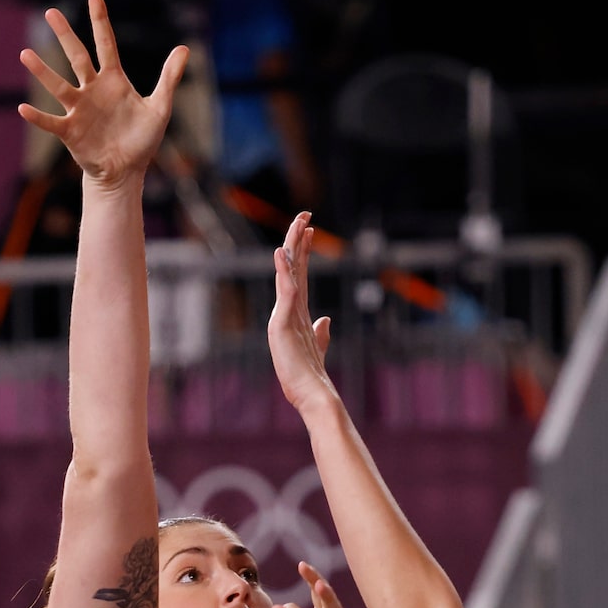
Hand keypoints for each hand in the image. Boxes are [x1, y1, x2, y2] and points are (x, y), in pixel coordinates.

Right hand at [17, 0, 186, 186]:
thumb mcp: (160, 108)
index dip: (100, 22)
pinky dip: (38, 117)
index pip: (106, 44)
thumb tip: (185, 48)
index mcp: (113, 81)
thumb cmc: (141, 139)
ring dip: (43, 72)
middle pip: (77, 57)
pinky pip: (52, 122)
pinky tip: (24, 108)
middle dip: (66, 35)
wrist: (126, 171)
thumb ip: (169, 78)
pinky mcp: (70, 131)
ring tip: (25, 54)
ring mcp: (79, 109)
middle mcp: (92, 90)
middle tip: (51, 12)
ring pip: (59, 86)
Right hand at [268, 213, 335, 414]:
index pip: (301, 273)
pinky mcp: (281, 325)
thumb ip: (320, 332)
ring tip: (298, 225)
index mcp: (297, 311)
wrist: (310, 394)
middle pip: (292, 267)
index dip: (305, 250)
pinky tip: (284, 254)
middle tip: (306, 213)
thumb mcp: (317, 345)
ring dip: (293, 248)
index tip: (312, 228)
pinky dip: (284, 272)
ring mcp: (283, 316)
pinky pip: (285, 293)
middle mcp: (288, 309)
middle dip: (298, 239)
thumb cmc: (310, 373)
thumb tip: (325, 320)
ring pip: (288, 274)